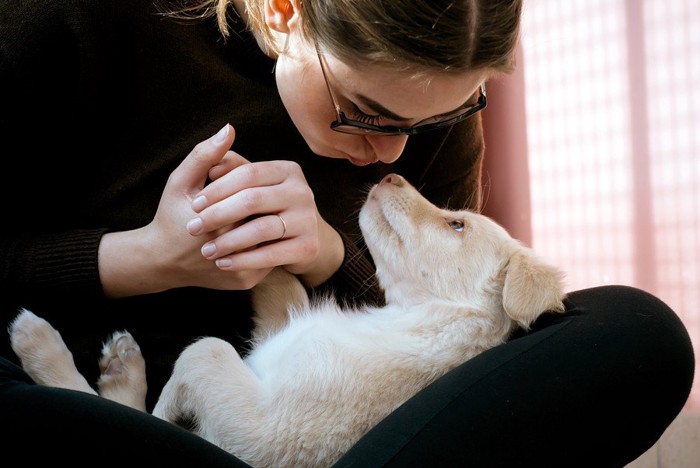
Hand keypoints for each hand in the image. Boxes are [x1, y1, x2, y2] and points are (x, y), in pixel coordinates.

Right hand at [98, 124, 271, 296]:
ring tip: (264, 212)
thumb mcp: (181, 182)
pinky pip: (269, 256)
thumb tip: (229, 129)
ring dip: (272, 222)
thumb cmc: (171, 216)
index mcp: (222, 223)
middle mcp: (236, 250)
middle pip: (269, 216)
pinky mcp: (248, 282)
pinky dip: (268, 242)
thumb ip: (204, 155)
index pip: (257, 196)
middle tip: (260, 198)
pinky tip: (259, 230)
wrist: (163, 261)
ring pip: (274, 238)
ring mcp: (244, 270)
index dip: (254, 186)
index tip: (247, 182)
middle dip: (266, 204)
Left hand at [186, 148, 343, 287]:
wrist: (297, 243)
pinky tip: (223, 263)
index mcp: (288, 170)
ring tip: (206, 250)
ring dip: (228, 241)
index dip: (218, 189)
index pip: (248, 173)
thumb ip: (230, 162)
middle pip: (253, 200)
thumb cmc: (261, 209)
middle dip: (218, 215)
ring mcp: (308, 220)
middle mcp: (303, 192)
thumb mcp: (244, 183)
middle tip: (193, 228)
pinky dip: (243, 260)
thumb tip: (223, 139)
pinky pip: (270, 255)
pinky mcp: (308, 247)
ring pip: (260, 229)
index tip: (194, 204)